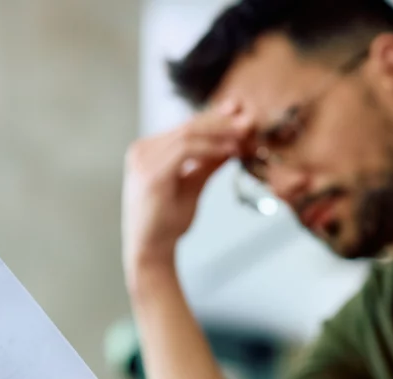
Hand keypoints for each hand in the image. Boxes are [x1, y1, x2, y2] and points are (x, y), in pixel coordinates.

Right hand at [122, 103, 253, 278]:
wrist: (150, 251)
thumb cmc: (168, 223)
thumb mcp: (193, 186)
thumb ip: (209, 163)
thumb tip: (233, 143)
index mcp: (148, 151)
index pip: (186, 127)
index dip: (215, 118)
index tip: (240, 112)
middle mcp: (142, 150)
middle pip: (189, 126)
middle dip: (223, 120)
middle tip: (250, 118)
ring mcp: (143, 160)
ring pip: (189, 133)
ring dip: (221, 132)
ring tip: (246, 133)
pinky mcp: (151, 173)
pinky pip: (186, 150)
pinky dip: (211, 148)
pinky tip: (232, 150)